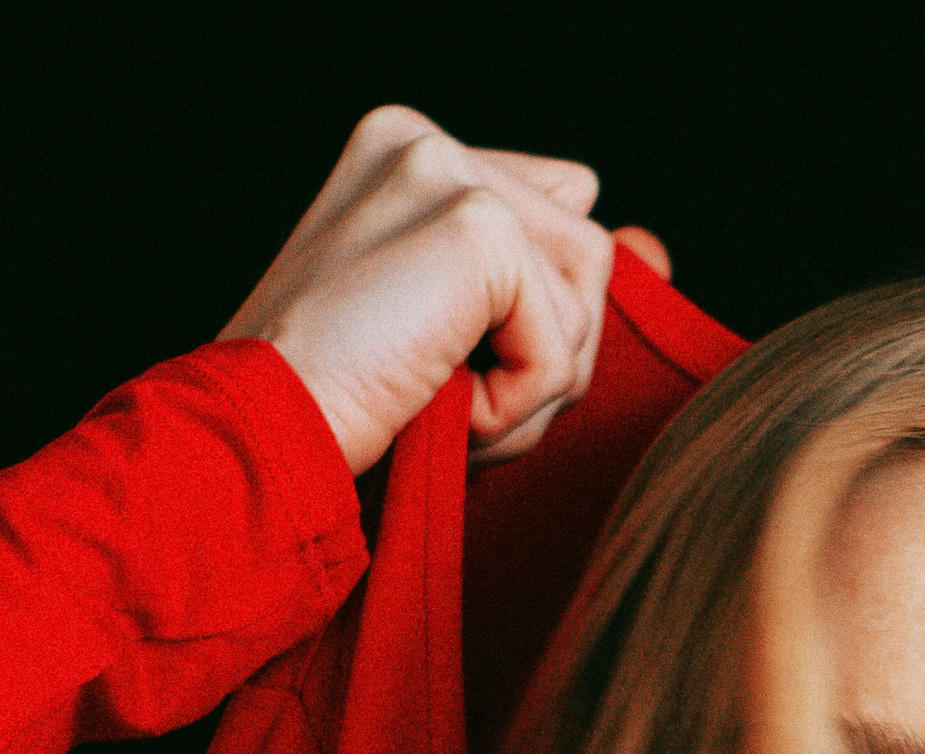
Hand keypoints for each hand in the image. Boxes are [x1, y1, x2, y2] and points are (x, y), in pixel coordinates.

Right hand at [219, 106, 670, 474]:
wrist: (259, 439)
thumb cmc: (342, 409)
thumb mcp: (450, 336)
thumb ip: (546, 281)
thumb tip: (660, 246)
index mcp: (406, 150)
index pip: (560, 206)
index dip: (541, 310)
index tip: (456, 361)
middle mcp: (422, 139)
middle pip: (587, 256)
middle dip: (546, 358)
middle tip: (451, 401)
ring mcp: (445, 171)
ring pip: (588, 298)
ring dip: (536, 390)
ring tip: (446, 407)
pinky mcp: (475, 227)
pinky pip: (562, 346)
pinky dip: (516, 409)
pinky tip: (439, 408)